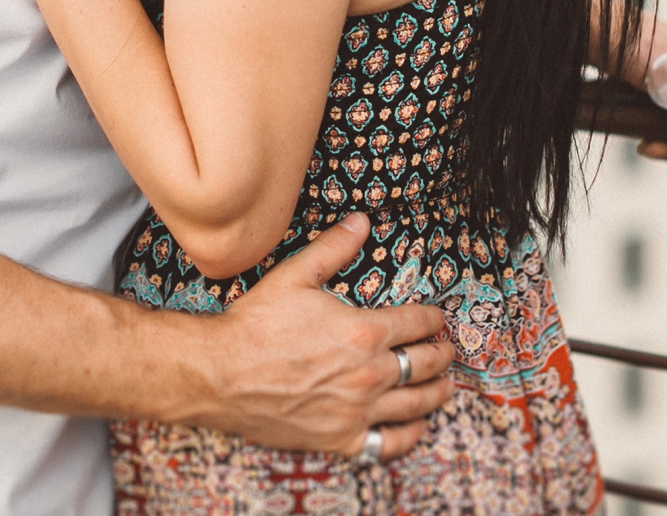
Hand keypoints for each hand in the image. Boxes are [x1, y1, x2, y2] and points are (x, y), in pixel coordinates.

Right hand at [187, 214, 454, 459]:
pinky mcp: (340, 438)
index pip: (418, 324)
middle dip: (442, 354)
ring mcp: (357, 411)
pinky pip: (388, 444)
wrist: (219, 374)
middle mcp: (369, 374)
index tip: (437, 318)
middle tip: (447, 350)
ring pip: (417, 404)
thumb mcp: (294, 276)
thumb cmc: (254, 325)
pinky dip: (408, 436)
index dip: (433, 319)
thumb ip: (333, 248)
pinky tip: (413, 426)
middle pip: (426, 364)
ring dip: (438, 393)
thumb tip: (362, 221)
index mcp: (364, 332)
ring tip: (446, 387)